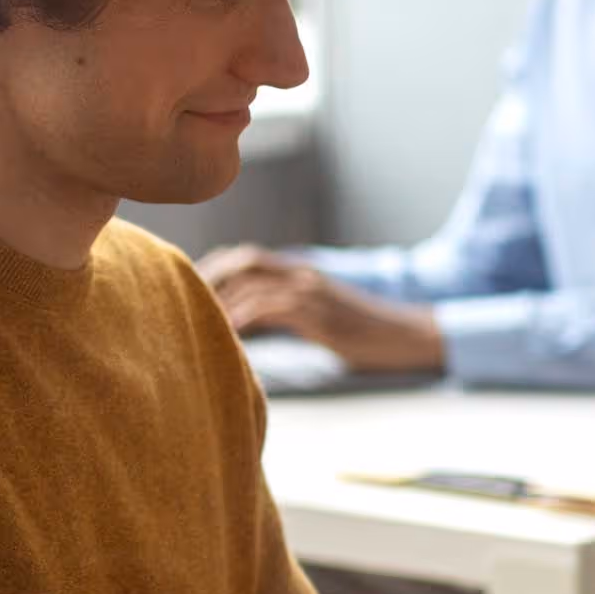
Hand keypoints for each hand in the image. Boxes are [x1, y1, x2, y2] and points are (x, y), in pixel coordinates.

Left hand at [196, 245, 444, 373]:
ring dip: (223, 300)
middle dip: (210, 277)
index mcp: (302, 273)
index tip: (188, 288)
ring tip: (198, 319)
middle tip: (182, 301)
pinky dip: (248, 317)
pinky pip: (276, 308)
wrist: (411, 336)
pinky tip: (230, 331)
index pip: (247, 257)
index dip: (214, 268)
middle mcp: (304, 275)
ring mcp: (314, 291)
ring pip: (255, 282)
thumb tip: (249, 327)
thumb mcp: (321, 319)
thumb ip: (287, 314)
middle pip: (243, 260)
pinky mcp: (323, 314)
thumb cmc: (366, 333)